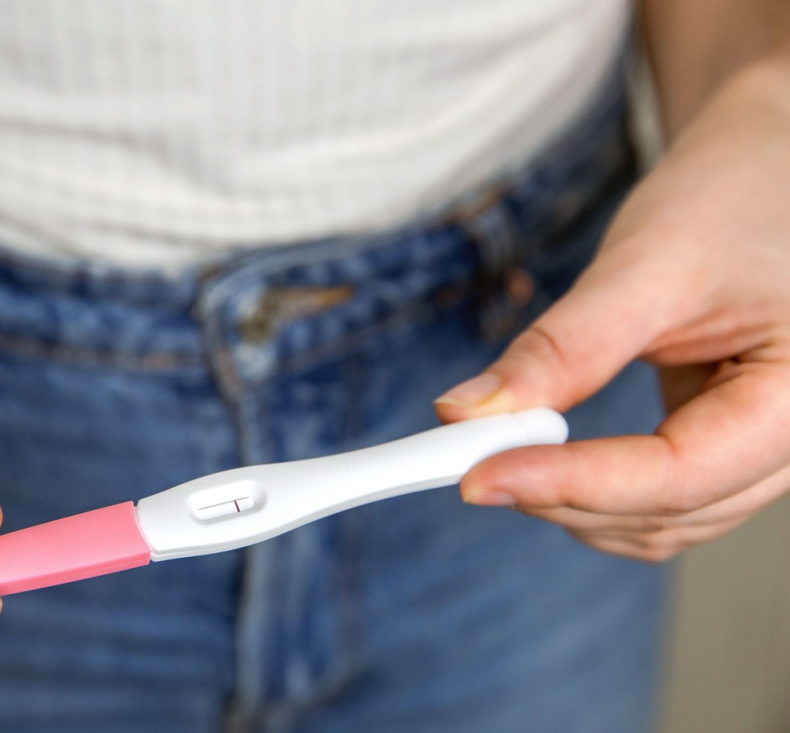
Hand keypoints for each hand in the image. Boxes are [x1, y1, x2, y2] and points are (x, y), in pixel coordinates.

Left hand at [435, 59, 789, 561]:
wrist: (767, 169)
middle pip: (668, 513)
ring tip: (498, 453)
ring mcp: (764, 451)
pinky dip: (593, 491)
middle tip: (468, 460)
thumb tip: (466, 415)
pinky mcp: (726, 443)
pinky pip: (659, 500)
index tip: (477, 475)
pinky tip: (541, 457)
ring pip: (662, 522)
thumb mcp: (649, 265)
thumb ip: (563, 348)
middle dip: (562, 495)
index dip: (570, 483)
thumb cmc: (734, 197)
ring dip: (573, 503)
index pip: (678, 476)